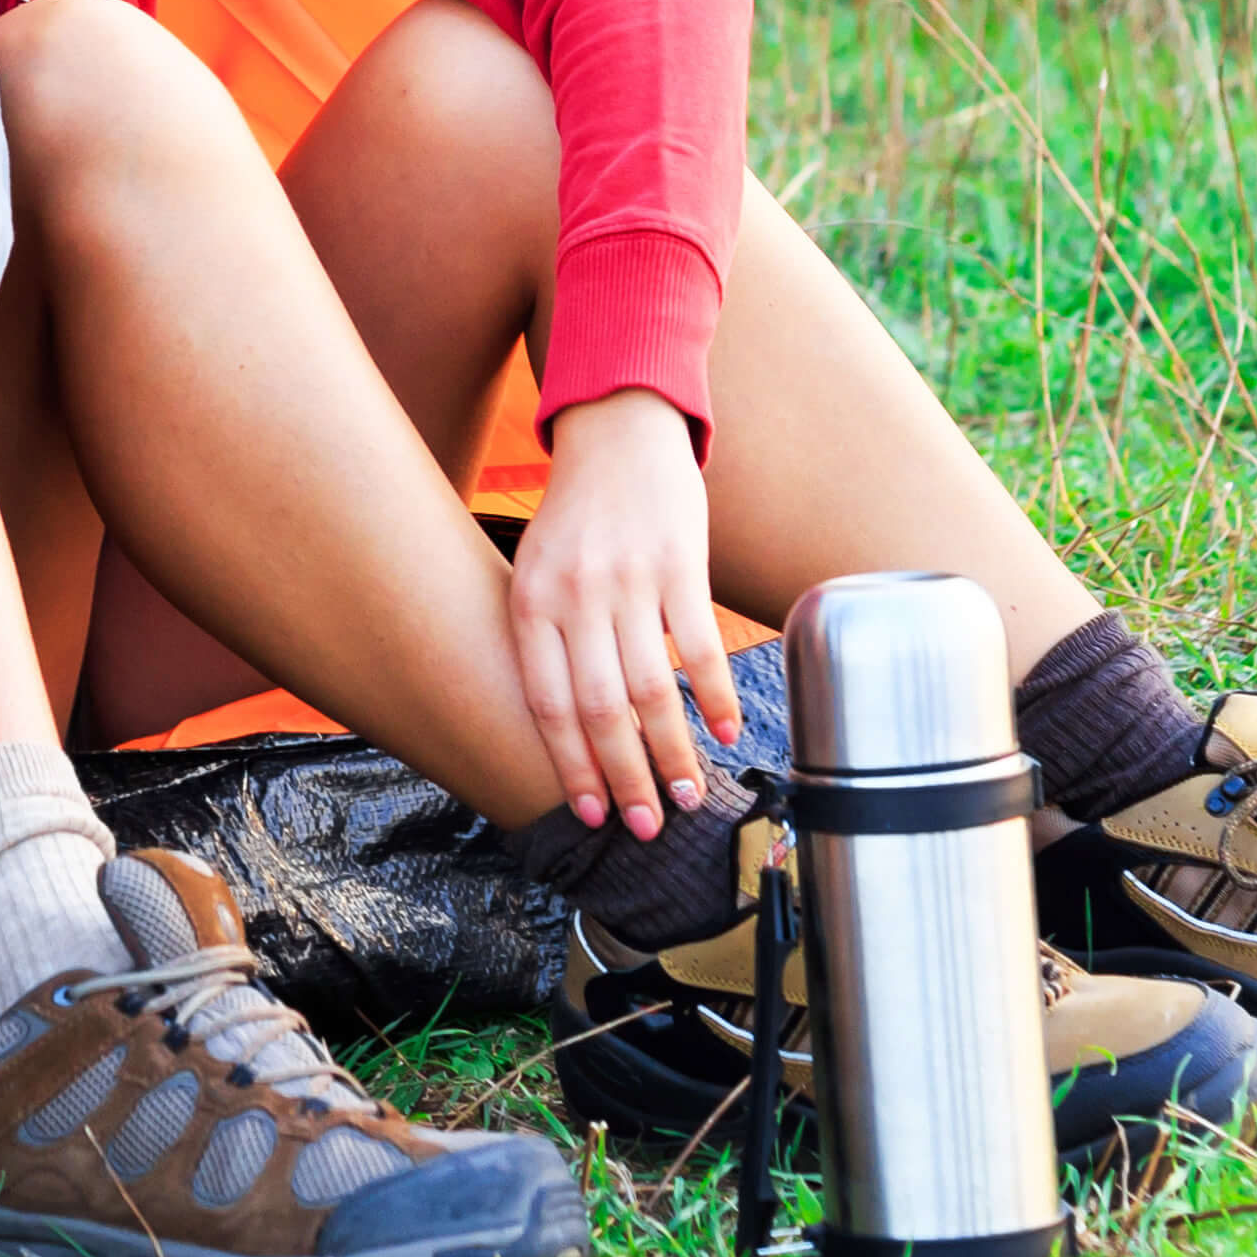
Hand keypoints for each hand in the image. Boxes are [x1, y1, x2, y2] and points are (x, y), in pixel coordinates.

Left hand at [511, 390, 740, 835]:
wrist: (619, 430)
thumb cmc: (576, 516)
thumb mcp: (535, 570)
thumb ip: (546, 641)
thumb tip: (569, 736)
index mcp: (531, 603)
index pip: (547, 705)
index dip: (571, 767)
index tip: (591, 814)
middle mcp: (576, 595)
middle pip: (602, 709)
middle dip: (626, 778)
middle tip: (646, 827)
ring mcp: (630, 578)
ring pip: (653, 689)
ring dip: (673, 753)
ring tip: (688, 796)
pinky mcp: (681, 562)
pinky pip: (700, 646)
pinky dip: (715, 697)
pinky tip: (724, 732)